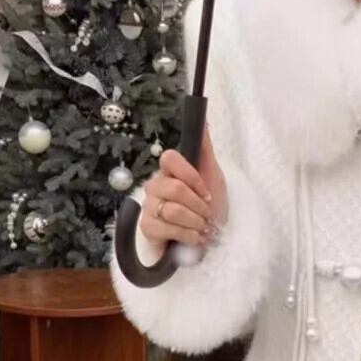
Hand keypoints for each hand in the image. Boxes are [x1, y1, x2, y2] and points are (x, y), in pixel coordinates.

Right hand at [139, 123, 227, 249]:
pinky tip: (194, 238)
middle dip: (198, 206)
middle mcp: (156, 186)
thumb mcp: (213, 177)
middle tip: (207, 215)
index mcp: (170, 171)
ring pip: (173, 211)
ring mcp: (149, 206)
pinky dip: (188, 236)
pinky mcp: (147, 227)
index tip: (206, 192)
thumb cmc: (209, 207)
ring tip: (203, 228)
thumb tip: (204, 121)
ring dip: (195, 222)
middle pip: (175, 189)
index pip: (170, 158)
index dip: (191, 176)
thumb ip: (204, 150)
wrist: (208, 239)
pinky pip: (166, 228)